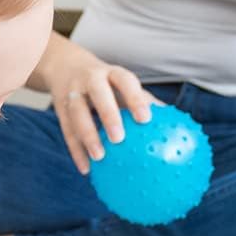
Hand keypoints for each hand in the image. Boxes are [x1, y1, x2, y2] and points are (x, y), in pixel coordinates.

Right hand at [42, 44, 153, 174]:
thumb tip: (176, 123)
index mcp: (111, 73)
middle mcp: (90, 80)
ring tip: (99, 157)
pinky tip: (86, 170)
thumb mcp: (123, 85)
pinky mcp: (59, 108)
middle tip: (119, 138)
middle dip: (108, 115)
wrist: (66, 66)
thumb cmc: (107, 82)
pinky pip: (67, 131)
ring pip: (77, 114)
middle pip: (98, 94)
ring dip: (87, 136)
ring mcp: (72, 93)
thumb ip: (146, 101)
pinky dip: (76, 151)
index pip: (125, 81)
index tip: (146, 119)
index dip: (135, 99)